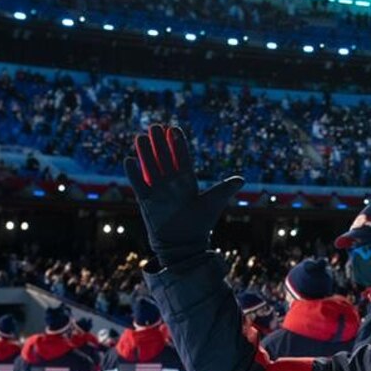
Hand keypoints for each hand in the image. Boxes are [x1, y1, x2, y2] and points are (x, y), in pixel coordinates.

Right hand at [125, 124, 242, 265]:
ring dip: (145, 153)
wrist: (183, 244)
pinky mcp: (146, 201)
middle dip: (160, 144)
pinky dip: (134, 174)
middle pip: (164, 159)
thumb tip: (242, 179)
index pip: (182, 159)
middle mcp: (172, 184)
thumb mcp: (213, 203)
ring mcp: (158, 191)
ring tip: (141, 136)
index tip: (174, 129)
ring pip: (150, 168)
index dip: (178, 145)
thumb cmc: (200, 224)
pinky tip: (129, 160)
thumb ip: (225, 189)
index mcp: (187, 182)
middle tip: (155, 126)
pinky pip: (139, 184)